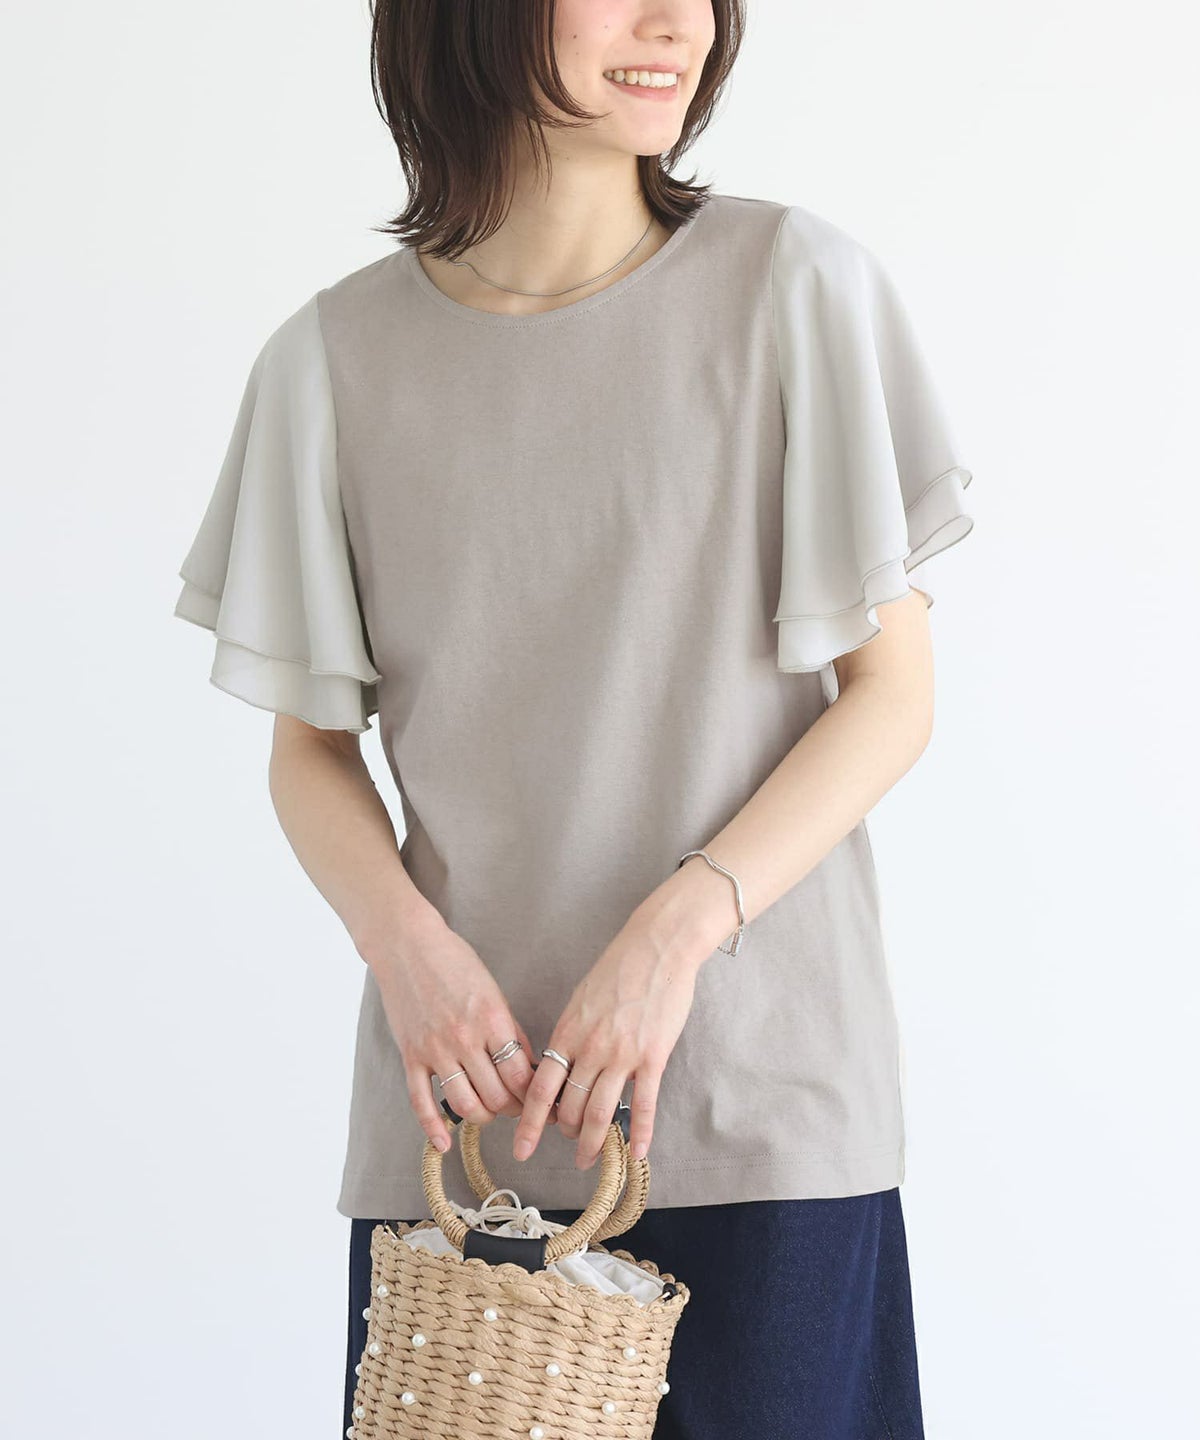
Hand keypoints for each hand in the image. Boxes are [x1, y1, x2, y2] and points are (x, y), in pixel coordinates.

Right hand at [369, 911, 553, 1151]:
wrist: (408, 946)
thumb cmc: (455, 962)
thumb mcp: (493, 991)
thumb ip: (510, 1030)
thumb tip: (528, 1066)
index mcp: (492, 1020)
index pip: (521, 1076)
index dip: (534, 1096)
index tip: (540, 1101)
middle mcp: (465, 1038)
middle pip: (497, 1095)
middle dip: (512, 1108)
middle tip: (516, 1107)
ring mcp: (435, 1050)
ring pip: (465, 1105)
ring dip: (482, 1117)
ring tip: (489, 1112)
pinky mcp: (411, 1056)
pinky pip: (422, 1102)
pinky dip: (434, 1129)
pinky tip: (445, 1144)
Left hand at [512, 915, 702, 1169]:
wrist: (657, 946)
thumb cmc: (618, 967)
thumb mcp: (581, 999)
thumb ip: (571, 1034)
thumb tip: (561, 1066)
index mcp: (568, 1032)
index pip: (541, 1088)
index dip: (530, 1123)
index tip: (521, 1147)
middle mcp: (591, 1048)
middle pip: (571, 1106)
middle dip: (566, 1132)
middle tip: (568, 1143)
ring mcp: (623, 1054)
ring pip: (602, 1112)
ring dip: (593, 1142)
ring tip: (587, 1159)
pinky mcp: (654, 1056)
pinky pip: (645, 1103)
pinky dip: (640, 1132)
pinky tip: (637, 1153)